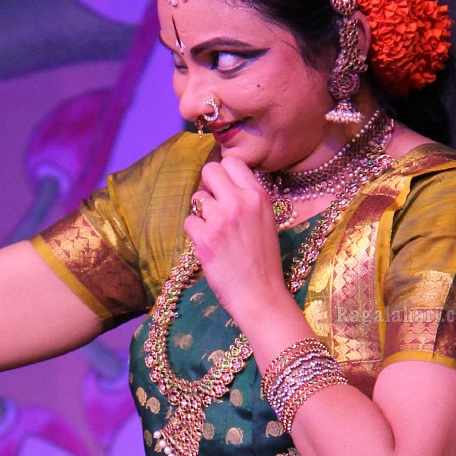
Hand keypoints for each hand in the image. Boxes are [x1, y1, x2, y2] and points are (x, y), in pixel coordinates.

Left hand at [184, 155, 289, 324]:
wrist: (260, 294)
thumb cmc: (264, 259)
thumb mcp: (266, 220)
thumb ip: (248, 199)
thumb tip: (223, 183)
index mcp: (258, 195)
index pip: (232, 161)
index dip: (224, 173)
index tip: (224, 188)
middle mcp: (239, 202)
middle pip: (209, 170)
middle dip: (207, 186)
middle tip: (214, 205)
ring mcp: (221, 219)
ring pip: (196, 198)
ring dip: (201, 212)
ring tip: (214, 230)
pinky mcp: (205, 238)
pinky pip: (189, 222)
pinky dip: (195, 233)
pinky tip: (209, 245)